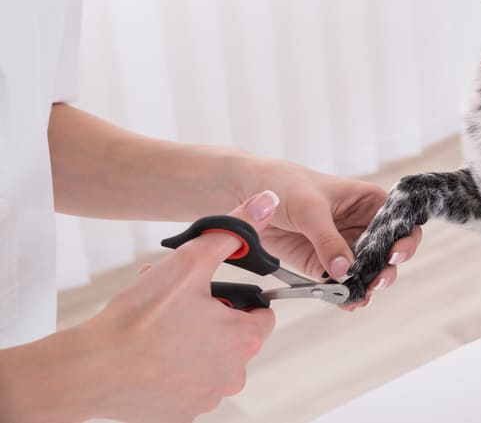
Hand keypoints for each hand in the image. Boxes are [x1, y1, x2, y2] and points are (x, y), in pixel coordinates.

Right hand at [78, 192, 277, 422]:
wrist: (91, 369)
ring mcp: (206, 398)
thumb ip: (232, 232)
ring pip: (208, 359)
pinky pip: (186, 383)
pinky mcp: (179, 414)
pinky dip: (172, 368)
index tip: (211, 292)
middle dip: (210, 316)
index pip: (262, 313)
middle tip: (177, 302)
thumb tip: (265, 204)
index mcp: (244, 340)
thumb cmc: (139, 319)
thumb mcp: (191, 262)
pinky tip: (148, 352)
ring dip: (191, 340)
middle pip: (233, 336)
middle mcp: (233, 375)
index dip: (237, 298)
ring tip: (158, 323)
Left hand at [241, 161, 421, 308]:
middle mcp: (361, 225)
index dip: (405, 238)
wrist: (246, 192)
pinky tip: (345, 302)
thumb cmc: (284, 184)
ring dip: (366, 285)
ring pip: (365, 272)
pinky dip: (343, 294)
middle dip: (386, 269)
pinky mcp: (322, 264)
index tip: (396, 253)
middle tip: (376, 281)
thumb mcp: (310, 208)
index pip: (399, 221)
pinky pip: (339, 283)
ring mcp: (343, 246)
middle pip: (386, 252)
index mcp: (368, 201)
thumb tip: (345, 268)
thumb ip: (328, 239)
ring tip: (359, 296)